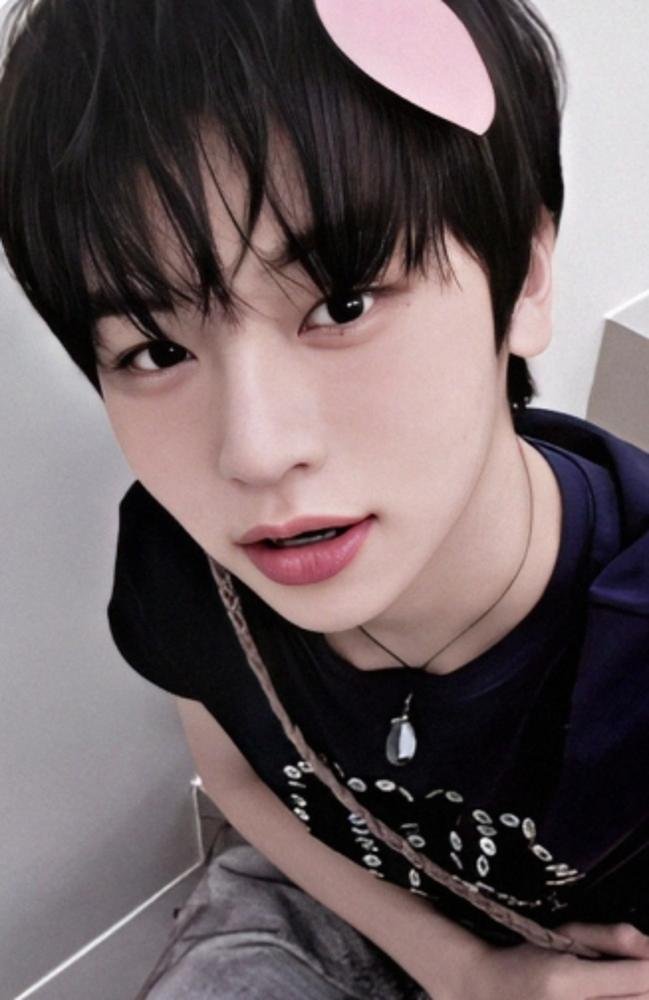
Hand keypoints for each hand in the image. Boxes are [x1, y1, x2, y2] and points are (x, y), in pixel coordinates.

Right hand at [434, 921, 648, 999]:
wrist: (492, 994)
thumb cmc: (530, 958)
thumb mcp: (566, 936)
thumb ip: (610, 938)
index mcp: (568, 981)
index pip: (640, 977)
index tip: (643, 955)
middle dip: (645, 983)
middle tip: (627, 971)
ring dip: (634, 998)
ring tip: (615, 988)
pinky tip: (610, 998)